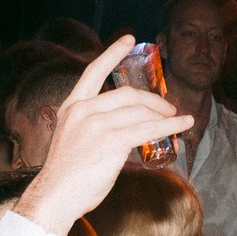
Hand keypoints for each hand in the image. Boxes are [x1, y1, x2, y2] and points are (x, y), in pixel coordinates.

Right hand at [14, 37, 190, 234]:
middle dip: (153, 100)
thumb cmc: (65, 175)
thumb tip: (123, 129)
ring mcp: (97, 124)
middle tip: (168, 108)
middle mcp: (83, 110)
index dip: (113, 53)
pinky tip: (181, 126)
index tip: (129, 39)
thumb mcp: (73, 139)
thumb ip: (94, 127)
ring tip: (178, 120)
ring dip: (164, 116)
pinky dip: (169, 127)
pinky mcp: (112, 141)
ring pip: (140, 112)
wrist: (54, 196)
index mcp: (71, 107)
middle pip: (128, 94)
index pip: (93, 71)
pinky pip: (148, 129)